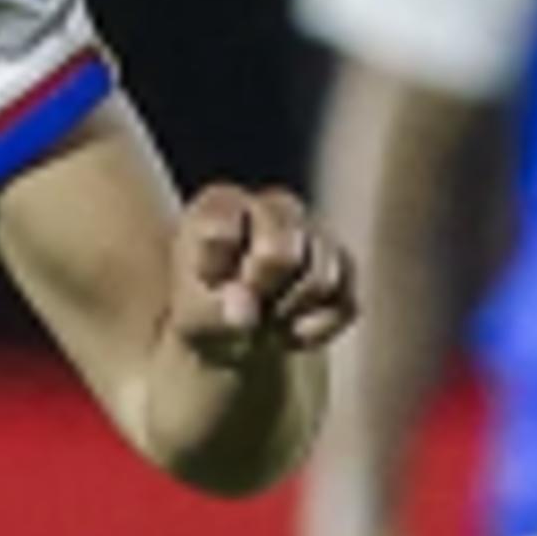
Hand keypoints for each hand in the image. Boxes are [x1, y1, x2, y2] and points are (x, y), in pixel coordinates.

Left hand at [170, 184, 357, 368]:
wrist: (238, 332)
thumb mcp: (192, 318)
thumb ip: (210, 312)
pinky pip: (343, 305)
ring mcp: (316, 233)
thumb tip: (246, 313)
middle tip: (243, 307)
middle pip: (280, 256)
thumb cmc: (207, 311)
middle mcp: (274, 206)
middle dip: (260, 294)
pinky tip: (289, 331)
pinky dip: (313, 330)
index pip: (221, 235)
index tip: (205, 287)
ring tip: (264, 319)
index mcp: (223, 202)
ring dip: (288, 313)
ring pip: (320, 281)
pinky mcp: (344, 266)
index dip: (214, 275)